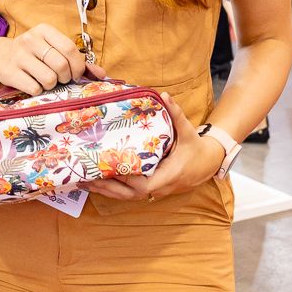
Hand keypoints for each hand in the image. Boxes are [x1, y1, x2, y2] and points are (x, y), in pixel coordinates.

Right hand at [0, 23, 105, 95]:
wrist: (0, 56)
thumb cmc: (34, 54)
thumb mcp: (53, 49)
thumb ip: (77, 59)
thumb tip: (101, 73)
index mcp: (44, 30)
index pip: (69, 48)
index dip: (77, 65)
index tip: (76, 74)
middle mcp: (30, 40)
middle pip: (60, 65)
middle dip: (65, 78)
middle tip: (61, 79)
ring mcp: (18, 55)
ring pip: (48, 79)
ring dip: (52, 85)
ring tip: (45, 81)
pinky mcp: (9, 72)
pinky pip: (34, 88)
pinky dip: (38, 91)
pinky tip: (33, 84)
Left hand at [79, 91, 225, 201]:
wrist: (208, 163)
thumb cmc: (196, 148)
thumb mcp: (188, 131)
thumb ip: (176, 114)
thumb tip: (165, 95)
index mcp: (169, 175)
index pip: (144, 186)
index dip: (126, 180)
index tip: (110, 169)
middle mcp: (160, 187)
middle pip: (130, 194)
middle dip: (107, 187)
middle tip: (85, 176)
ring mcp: (155, 190)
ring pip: (127, 196)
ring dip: (106, 190)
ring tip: (84, 180)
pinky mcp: (151, 188)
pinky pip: (130, 193)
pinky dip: (113, 189)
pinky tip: (97, 181)